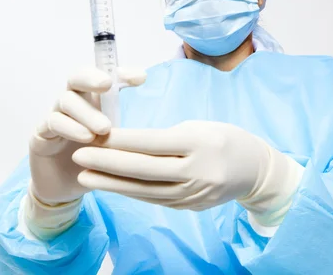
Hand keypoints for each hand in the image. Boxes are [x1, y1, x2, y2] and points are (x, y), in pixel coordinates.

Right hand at [29, 67, 146, 205]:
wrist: (66, 188)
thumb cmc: (94, 160)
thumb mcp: (115, 142)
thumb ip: (127, 127)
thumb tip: (159, 124)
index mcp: (92, 101)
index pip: (102, 76)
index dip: (120, 73)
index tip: (140, 78)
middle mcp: (72, 104)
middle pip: (76, 78)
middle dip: (92, 78)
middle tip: (107, 84)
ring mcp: (53, 117)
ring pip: (65, 100)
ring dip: (86, 113)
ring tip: (104, 129)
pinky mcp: (40, 135)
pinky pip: (52, 122)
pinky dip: (70, 128)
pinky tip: (86, 139)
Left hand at [72, 120, 302, 221]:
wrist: (255, 171)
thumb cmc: (225, 138)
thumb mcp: (200, 126)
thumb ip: (167, 138)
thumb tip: (128, 145)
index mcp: (199, 144)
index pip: (151, 143)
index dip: (120, 141)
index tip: (94, 135)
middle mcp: (196, 172)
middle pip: (143, 169)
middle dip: (107, 163)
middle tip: (78, 156)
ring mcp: (192, 194)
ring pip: (144, 190)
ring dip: (111, 184)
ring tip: (85, 176)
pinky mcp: (188, 207)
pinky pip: (153, 199)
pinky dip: (129, 192)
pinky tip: (110, 185)